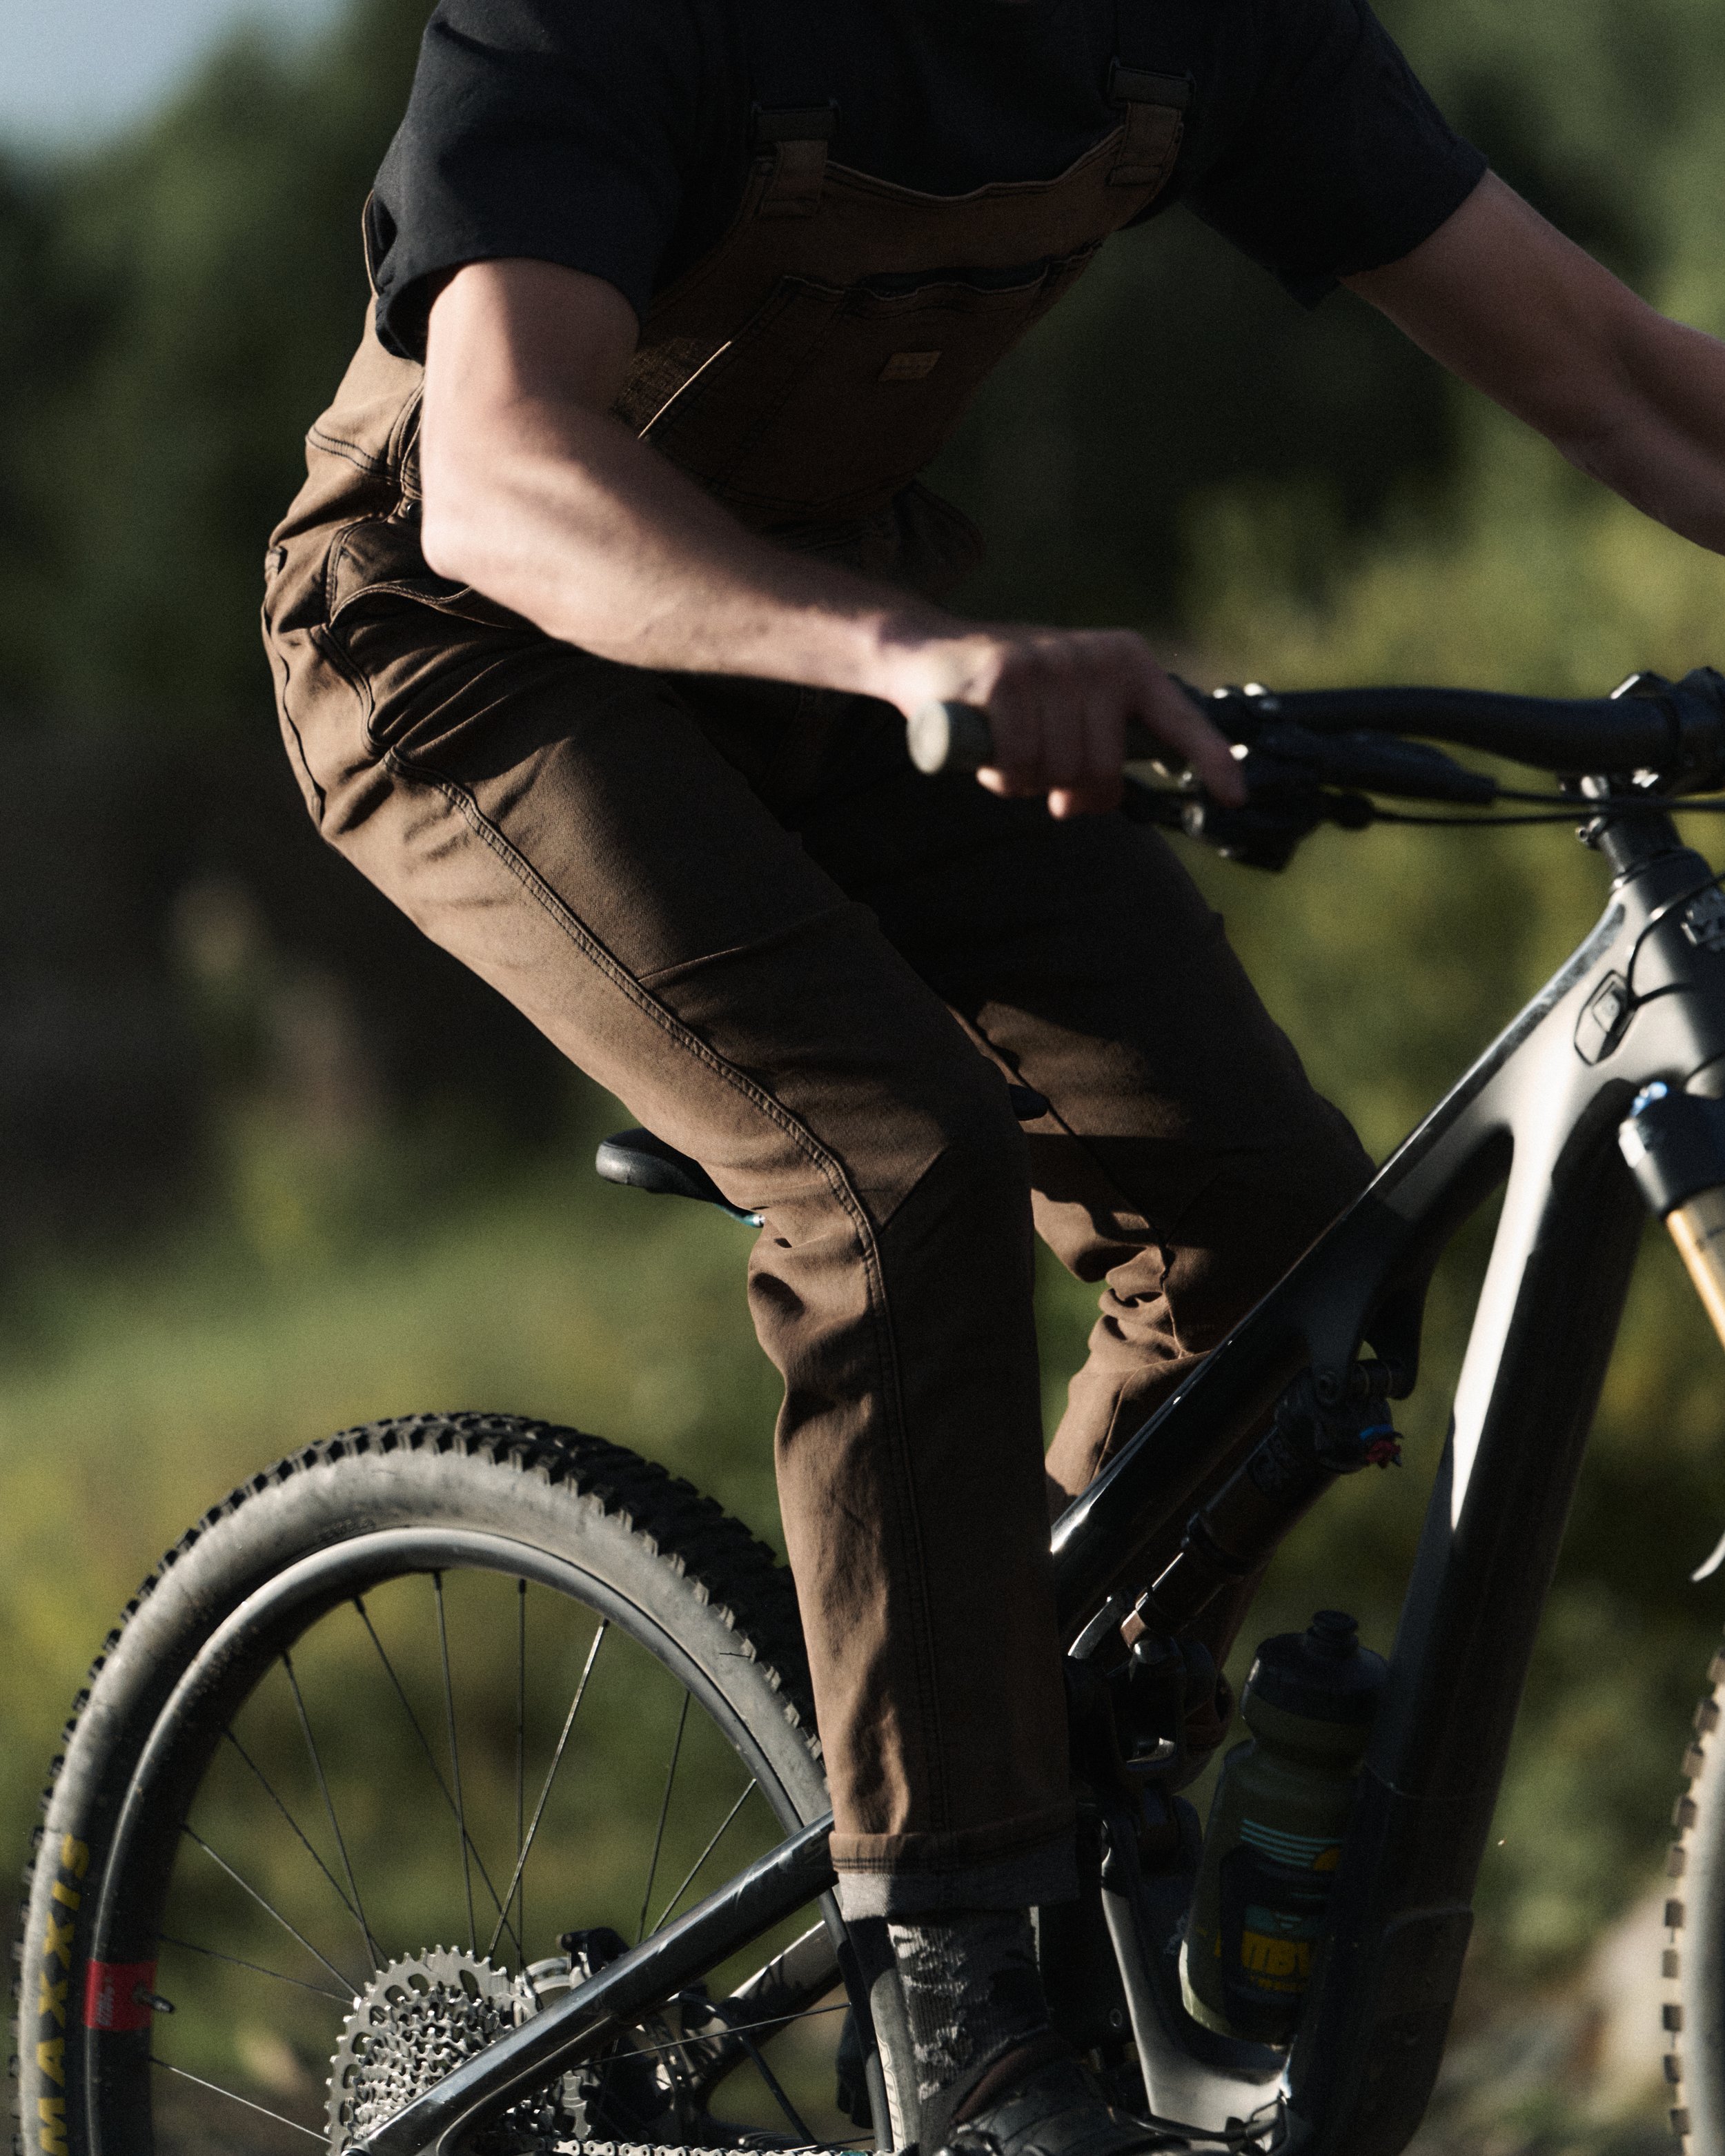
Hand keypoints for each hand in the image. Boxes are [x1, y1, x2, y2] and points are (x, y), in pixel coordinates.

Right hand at [883, 625, 1245, 817]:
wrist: (927, 651)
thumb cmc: (1007, 696)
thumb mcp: (1069, 705)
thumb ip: (1101, 741)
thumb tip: (1101, 798)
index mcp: (1127, 663)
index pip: (1180, 720)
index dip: (1211, 761)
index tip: (1236, 797)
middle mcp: (1097, 658)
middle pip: (1103, 770)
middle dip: (1067, 791)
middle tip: (1039, 777)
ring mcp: (1052, 665)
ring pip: (1060, 771)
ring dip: (1027, 783)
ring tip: (1008, 751)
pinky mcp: (1006, 678)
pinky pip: (1020, 762)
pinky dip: (1002, 774)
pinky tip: (988, 751)